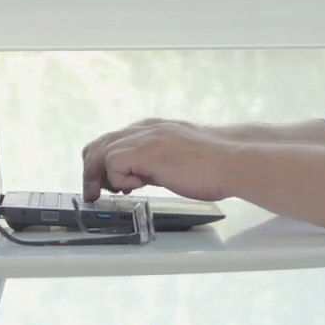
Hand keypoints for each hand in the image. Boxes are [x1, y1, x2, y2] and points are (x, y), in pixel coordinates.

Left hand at [82, 119, 240, 202]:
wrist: (233, 161)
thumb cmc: (214, 164)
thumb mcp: (176, 160)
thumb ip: (155, 164)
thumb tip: (138, 177)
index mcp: (153, 130)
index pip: (113, 140)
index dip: (103, 163)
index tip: (105, 183)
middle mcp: (145, 130)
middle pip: (100, 144)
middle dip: (92, 170)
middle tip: (94, 193)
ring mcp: (144, 138)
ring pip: (101, 152)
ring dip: (97, 177)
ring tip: (103, 194)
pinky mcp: (146, 151)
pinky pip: (113, 162)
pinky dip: (117, 179)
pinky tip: (136, 187)